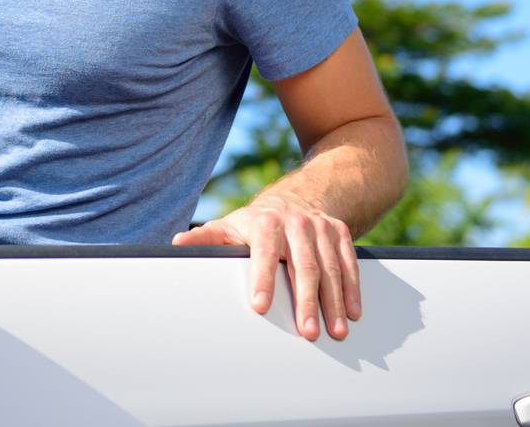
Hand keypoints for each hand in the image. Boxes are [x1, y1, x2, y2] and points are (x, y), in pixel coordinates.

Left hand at [171, 193, 360, 340]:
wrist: (298, 196)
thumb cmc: (257, 222)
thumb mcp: (229, 226)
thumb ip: (206, 238)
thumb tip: (177, 246)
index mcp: (265, 223)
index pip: (264, 252)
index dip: (262, 278)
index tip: (259, 305)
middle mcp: (296, 223)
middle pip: (303, 265)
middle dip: (306, 301)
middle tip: (307, 332)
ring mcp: (321, 228)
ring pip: (330, 268)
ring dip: (334, 302)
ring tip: (335, 331)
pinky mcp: (340, 233)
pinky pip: (349, 263)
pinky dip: (353, 288)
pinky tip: (353, 312)